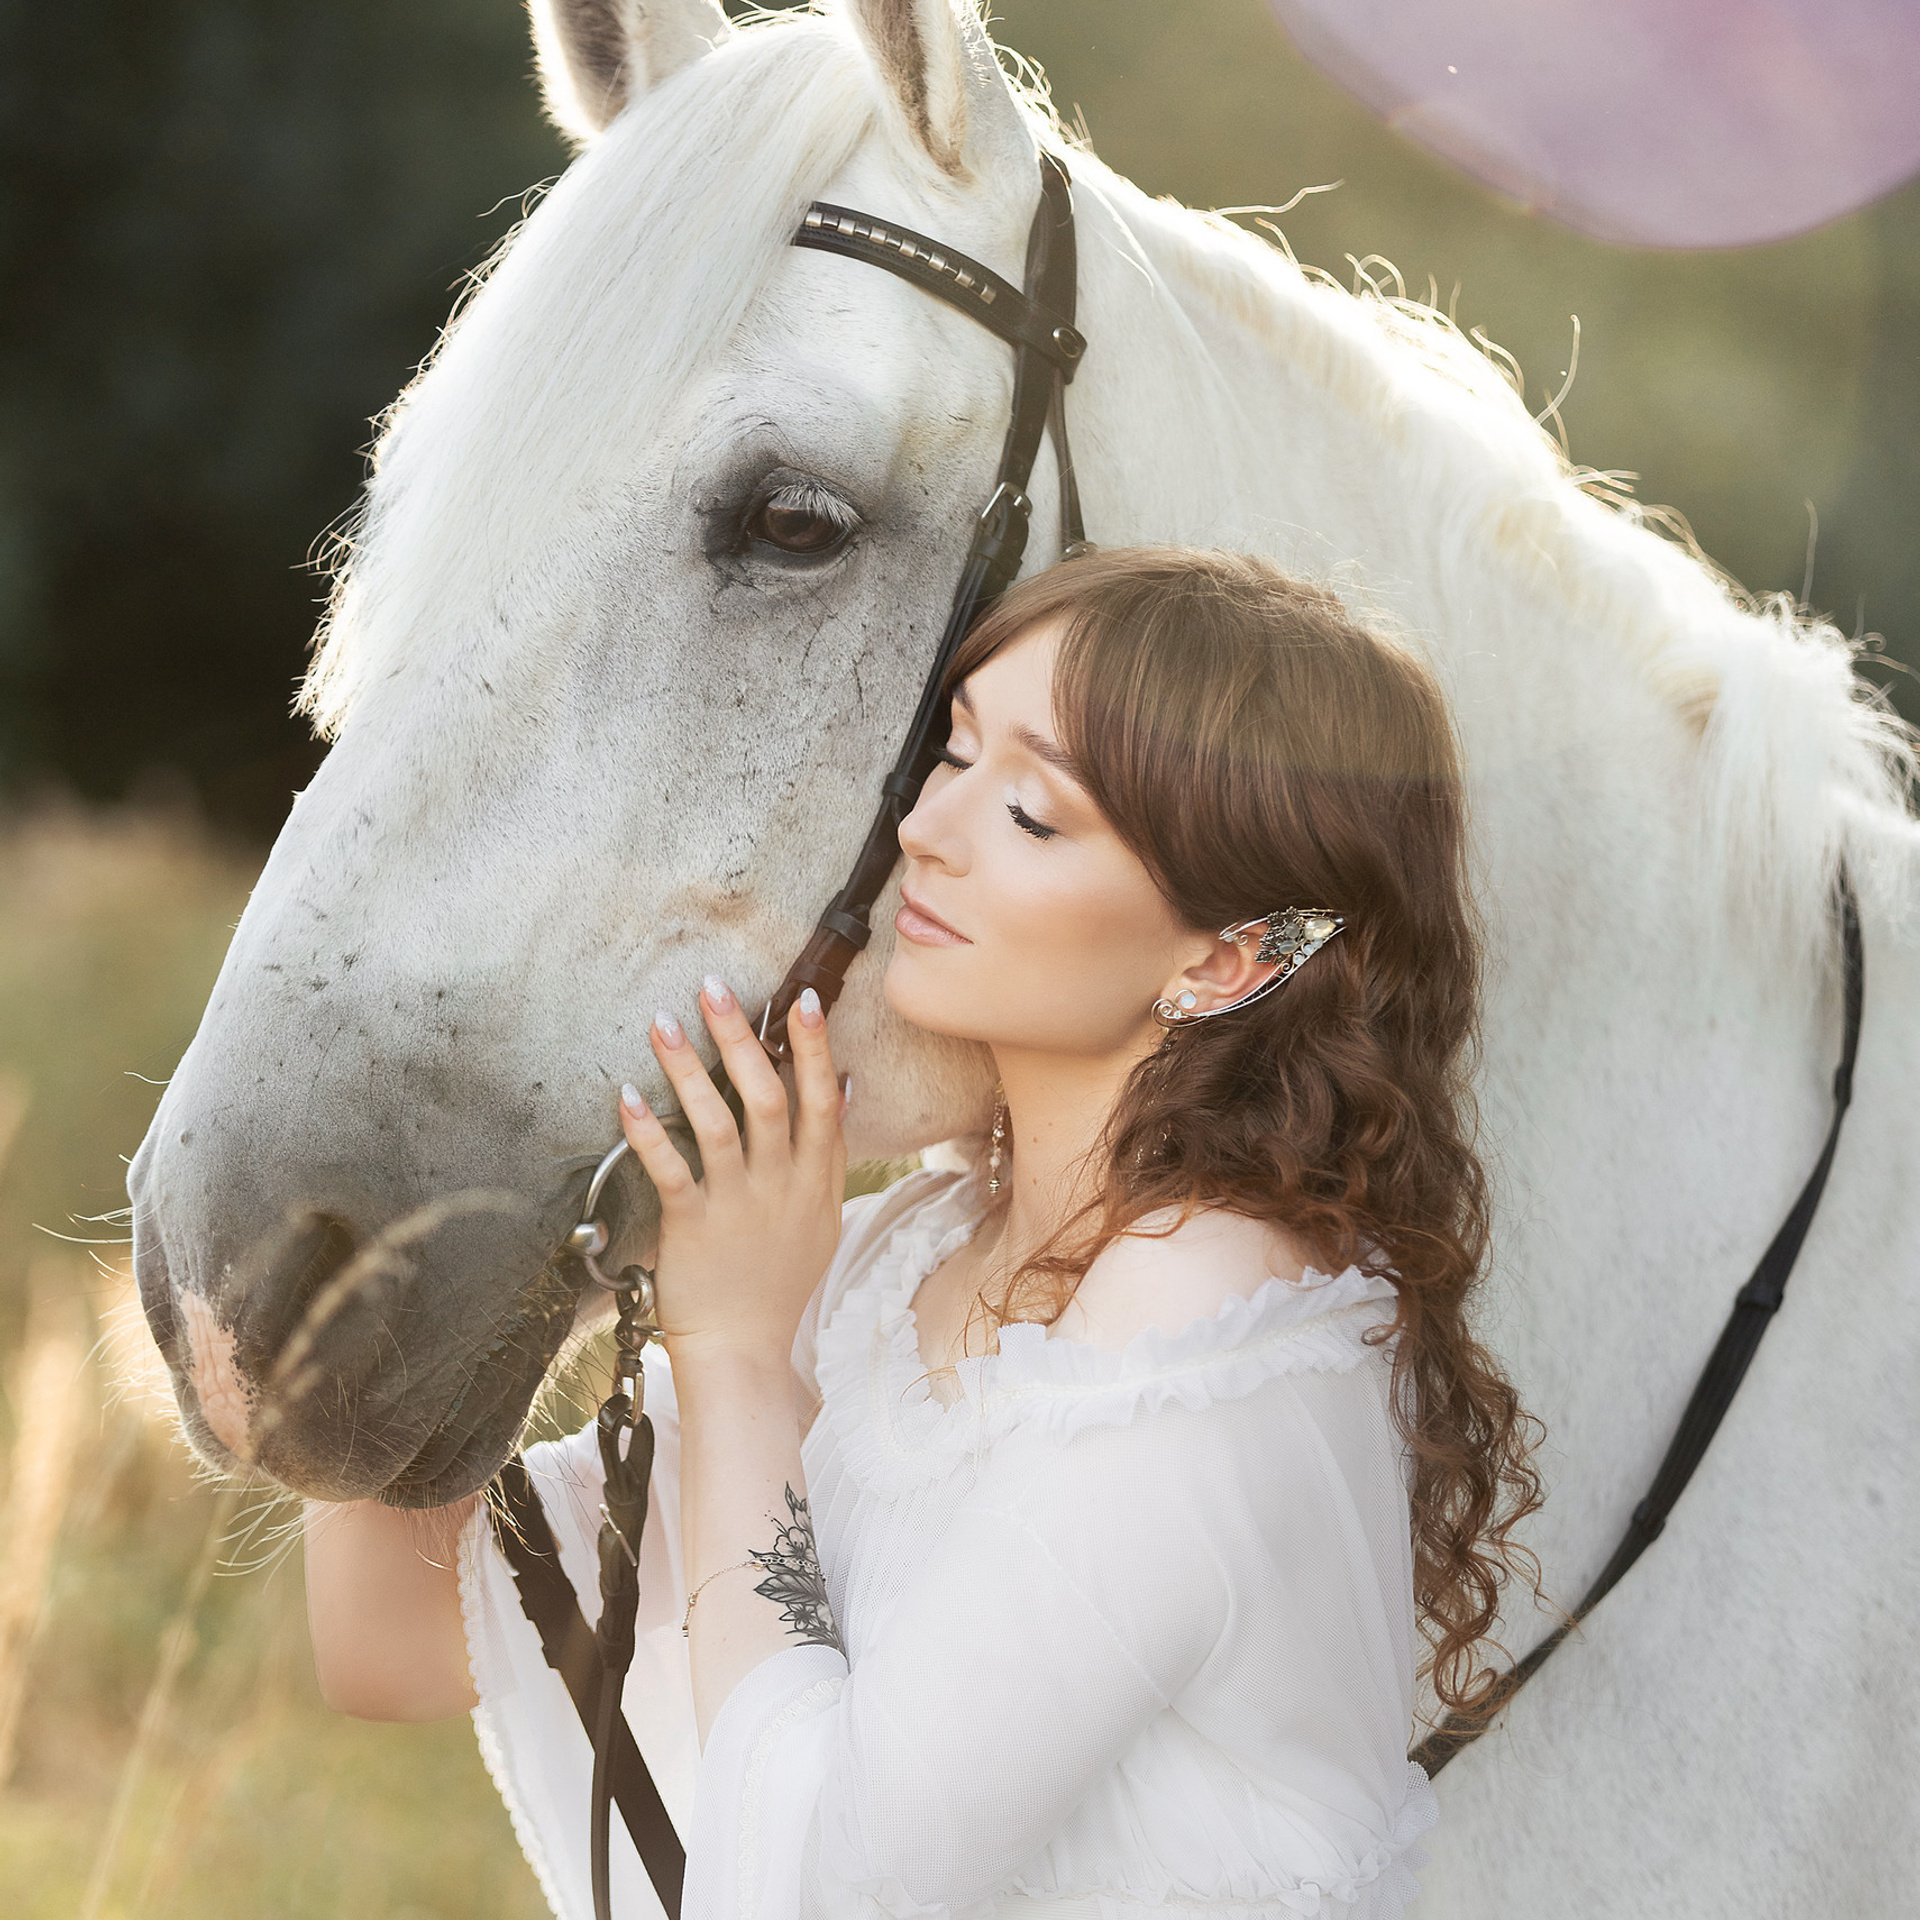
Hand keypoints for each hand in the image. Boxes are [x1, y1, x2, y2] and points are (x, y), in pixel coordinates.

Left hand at [618, 978, 846, 1364]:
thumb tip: (839, 1088)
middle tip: (713, 987)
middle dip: (741, 1037)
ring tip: (663, 1023)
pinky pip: (670, 1170)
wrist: (744, 1348)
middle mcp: (780, 1184)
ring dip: (688, 1069)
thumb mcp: (822, 1215)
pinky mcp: (693, 1225)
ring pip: (717, 1123)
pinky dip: (649, 1132)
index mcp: (815, 1179)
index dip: (812, 1048)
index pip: (820, 1101)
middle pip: (766, 1097)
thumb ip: (829, 1153)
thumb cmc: (780, 1279)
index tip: (803, 999)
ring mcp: (737, 1204)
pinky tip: (627, 1096)